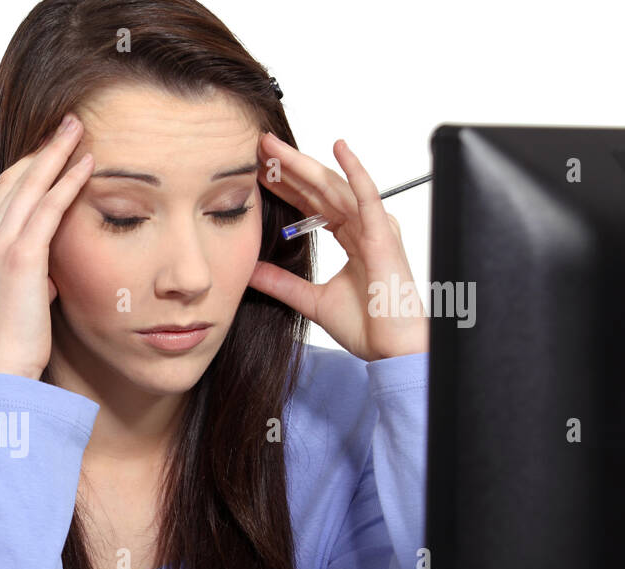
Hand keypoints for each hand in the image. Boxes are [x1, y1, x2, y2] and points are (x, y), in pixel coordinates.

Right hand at [0, 112, 94, 378]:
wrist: (4, 368)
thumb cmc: (16, 341)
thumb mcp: (23, 299)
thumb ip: (33, 277)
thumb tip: (51, 274)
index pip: (8, 191)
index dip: (31, 165)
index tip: (54, 148)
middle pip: (16, 176)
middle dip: (44, 147)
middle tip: (70, 123)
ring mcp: (1, 245)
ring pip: (31, 184)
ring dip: (57, 152)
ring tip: (80, 129)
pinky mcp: (22, 257)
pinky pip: (48, 208)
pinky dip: (67, 181)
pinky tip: (87, 166)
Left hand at [249, 132, 428, 361]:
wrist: (391, 349)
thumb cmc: (367, 325)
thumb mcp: (310, 300)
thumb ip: (281, 283)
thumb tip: (250, 270)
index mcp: (351, 238)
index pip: (313, 203)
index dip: (286, 185)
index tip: (258, 170)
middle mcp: (364, 226)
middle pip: (320, 188)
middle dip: (289, 167)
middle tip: (260, 145)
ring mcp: (375, 227)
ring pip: (335, 186)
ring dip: (305, 164)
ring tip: (276, 147)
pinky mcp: (384, 235)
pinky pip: (367, 196)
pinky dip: (354, 170)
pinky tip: (338, 147)